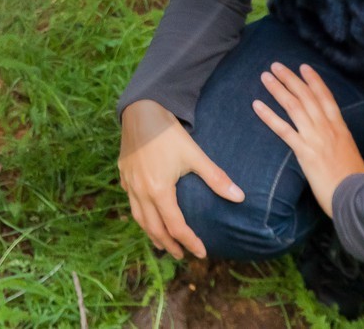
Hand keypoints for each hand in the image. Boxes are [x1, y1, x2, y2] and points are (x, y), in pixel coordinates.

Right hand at [118, 99, 244, 259]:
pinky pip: (131, 201)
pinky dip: (140, 213)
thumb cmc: (168, 132)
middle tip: (180, 255)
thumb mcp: (194, 154)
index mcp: (159, 191)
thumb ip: (216, 177)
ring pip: (139, 218)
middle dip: (168, 244)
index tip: (201, 253)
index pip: (175, 227)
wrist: (141, 109)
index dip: (189, 242)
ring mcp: (129, 183)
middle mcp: (141, 191)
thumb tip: (240, 196)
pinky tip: (146, 212)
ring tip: (162, 242)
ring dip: (152, 233)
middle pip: (154, 228)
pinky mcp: (123, 174)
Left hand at [252, 61, 363, 215]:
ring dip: (278, 89)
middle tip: (276, 65)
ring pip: (294, 107)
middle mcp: (328, 129)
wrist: (359, 198)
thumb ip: (339, 143)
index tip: (304, 67)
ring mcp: (316, 138)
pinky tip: (257, 105)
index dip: (314, 81)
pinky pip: (284, 130)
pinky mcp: (306, 152)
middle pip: (307, 97)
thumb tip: (332, 140)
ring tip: (265, 76)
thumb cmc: (355, 182)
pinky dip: (269, 116)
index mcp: (341, 129)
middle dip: (291, 79)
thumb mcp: (350, 155)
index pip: (326, 98)